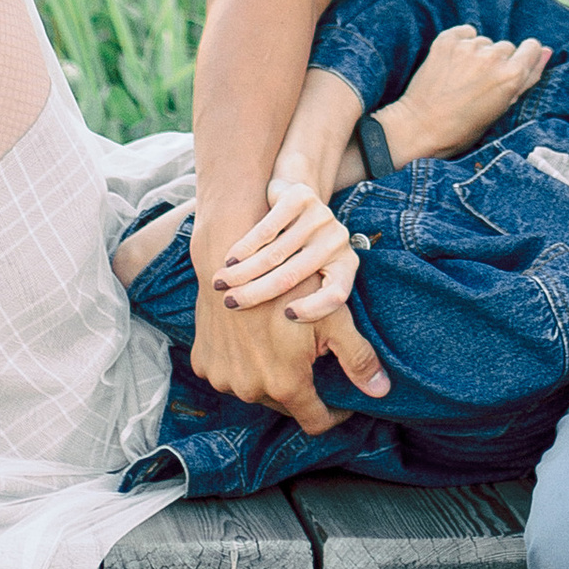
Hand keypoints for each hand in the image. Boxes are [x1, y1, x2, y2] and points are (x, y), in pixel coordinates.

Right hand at [186, 191, 388, 432]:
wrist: (234, 258)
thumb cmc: (290, 284)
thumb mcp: (333, 317)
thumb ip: (359, 358)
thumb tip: (382, 391)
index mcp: (285, 385)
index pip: (315, 422)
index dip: (333, 413)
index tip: (341, 400)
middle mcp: (250, 390)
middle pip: (284, 405)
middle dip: (300, 387)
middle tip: (309, 358)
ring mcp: (222, 379)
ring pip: (255, 390)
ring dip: (267, 376)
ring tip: (278, 345)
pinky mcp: (202, 365)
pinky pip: (227, 375)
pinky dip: (240, 364)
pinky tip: (250, 339)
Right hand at [218, 179, 360, 317]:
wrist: (297, 196)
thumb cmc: (299, 253)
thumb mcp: (314, 277)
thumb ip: (315, 312)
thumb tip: (330, 373)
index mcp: (346, 265)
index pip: (336, 294)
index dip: (313, 309)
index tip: (287, 315)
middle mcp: (338, 240)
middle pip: (296, 274)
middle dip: (258, 292)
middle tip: (231, 304)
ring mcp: (321, 216)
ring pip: (277, 252)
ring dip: (244, 272)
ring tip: (222, 284)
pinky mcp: (300, 197)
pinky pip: (268, 227)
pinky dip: (245, 246)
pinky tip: (229, 259)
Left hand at [384, 24, 549, 163]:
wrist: (419, 127)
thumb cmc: (463, 127)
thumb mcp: (502, 108)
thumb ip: (527, 78)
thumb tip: (546, 51)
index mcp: (512, 76)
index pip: (532, 47)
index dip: (524, 58)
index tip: (511, 70)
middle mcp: (493, 56)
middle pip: (506, 47)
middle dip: (497, 62)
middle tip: (480, 85)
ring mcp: (468, 47)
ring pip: (484, 42)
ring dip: (477, 55)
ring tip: (462, 79)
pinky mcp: (447, 40)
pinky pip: (465, 32)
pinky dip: (461, 44)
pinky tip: (452, 65)